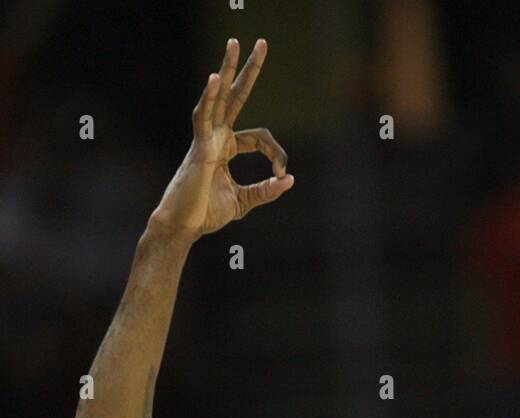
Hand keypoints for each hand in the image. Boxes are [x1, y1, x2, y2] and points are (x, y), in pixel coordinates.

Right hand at [149, 37, 293, 241]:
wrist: (183, 226)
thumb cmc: (205, 213)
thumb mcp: (243, 202)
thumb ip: (265, 191)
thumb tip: (290, 180)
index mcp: (226, 147)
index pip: (259, 137)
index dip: (276, 152)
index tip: (282, 173)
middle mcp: (216, 136)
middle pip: (235, 96)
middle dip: (248, 70)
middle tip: (262, 43)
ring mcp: (206, 138)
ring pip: (218, 96)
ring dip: (226, 69)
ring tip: (235, 43)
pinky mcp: (199, 147)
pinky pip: (203, 116)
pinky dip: (209, 97)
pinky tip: (214, 79)